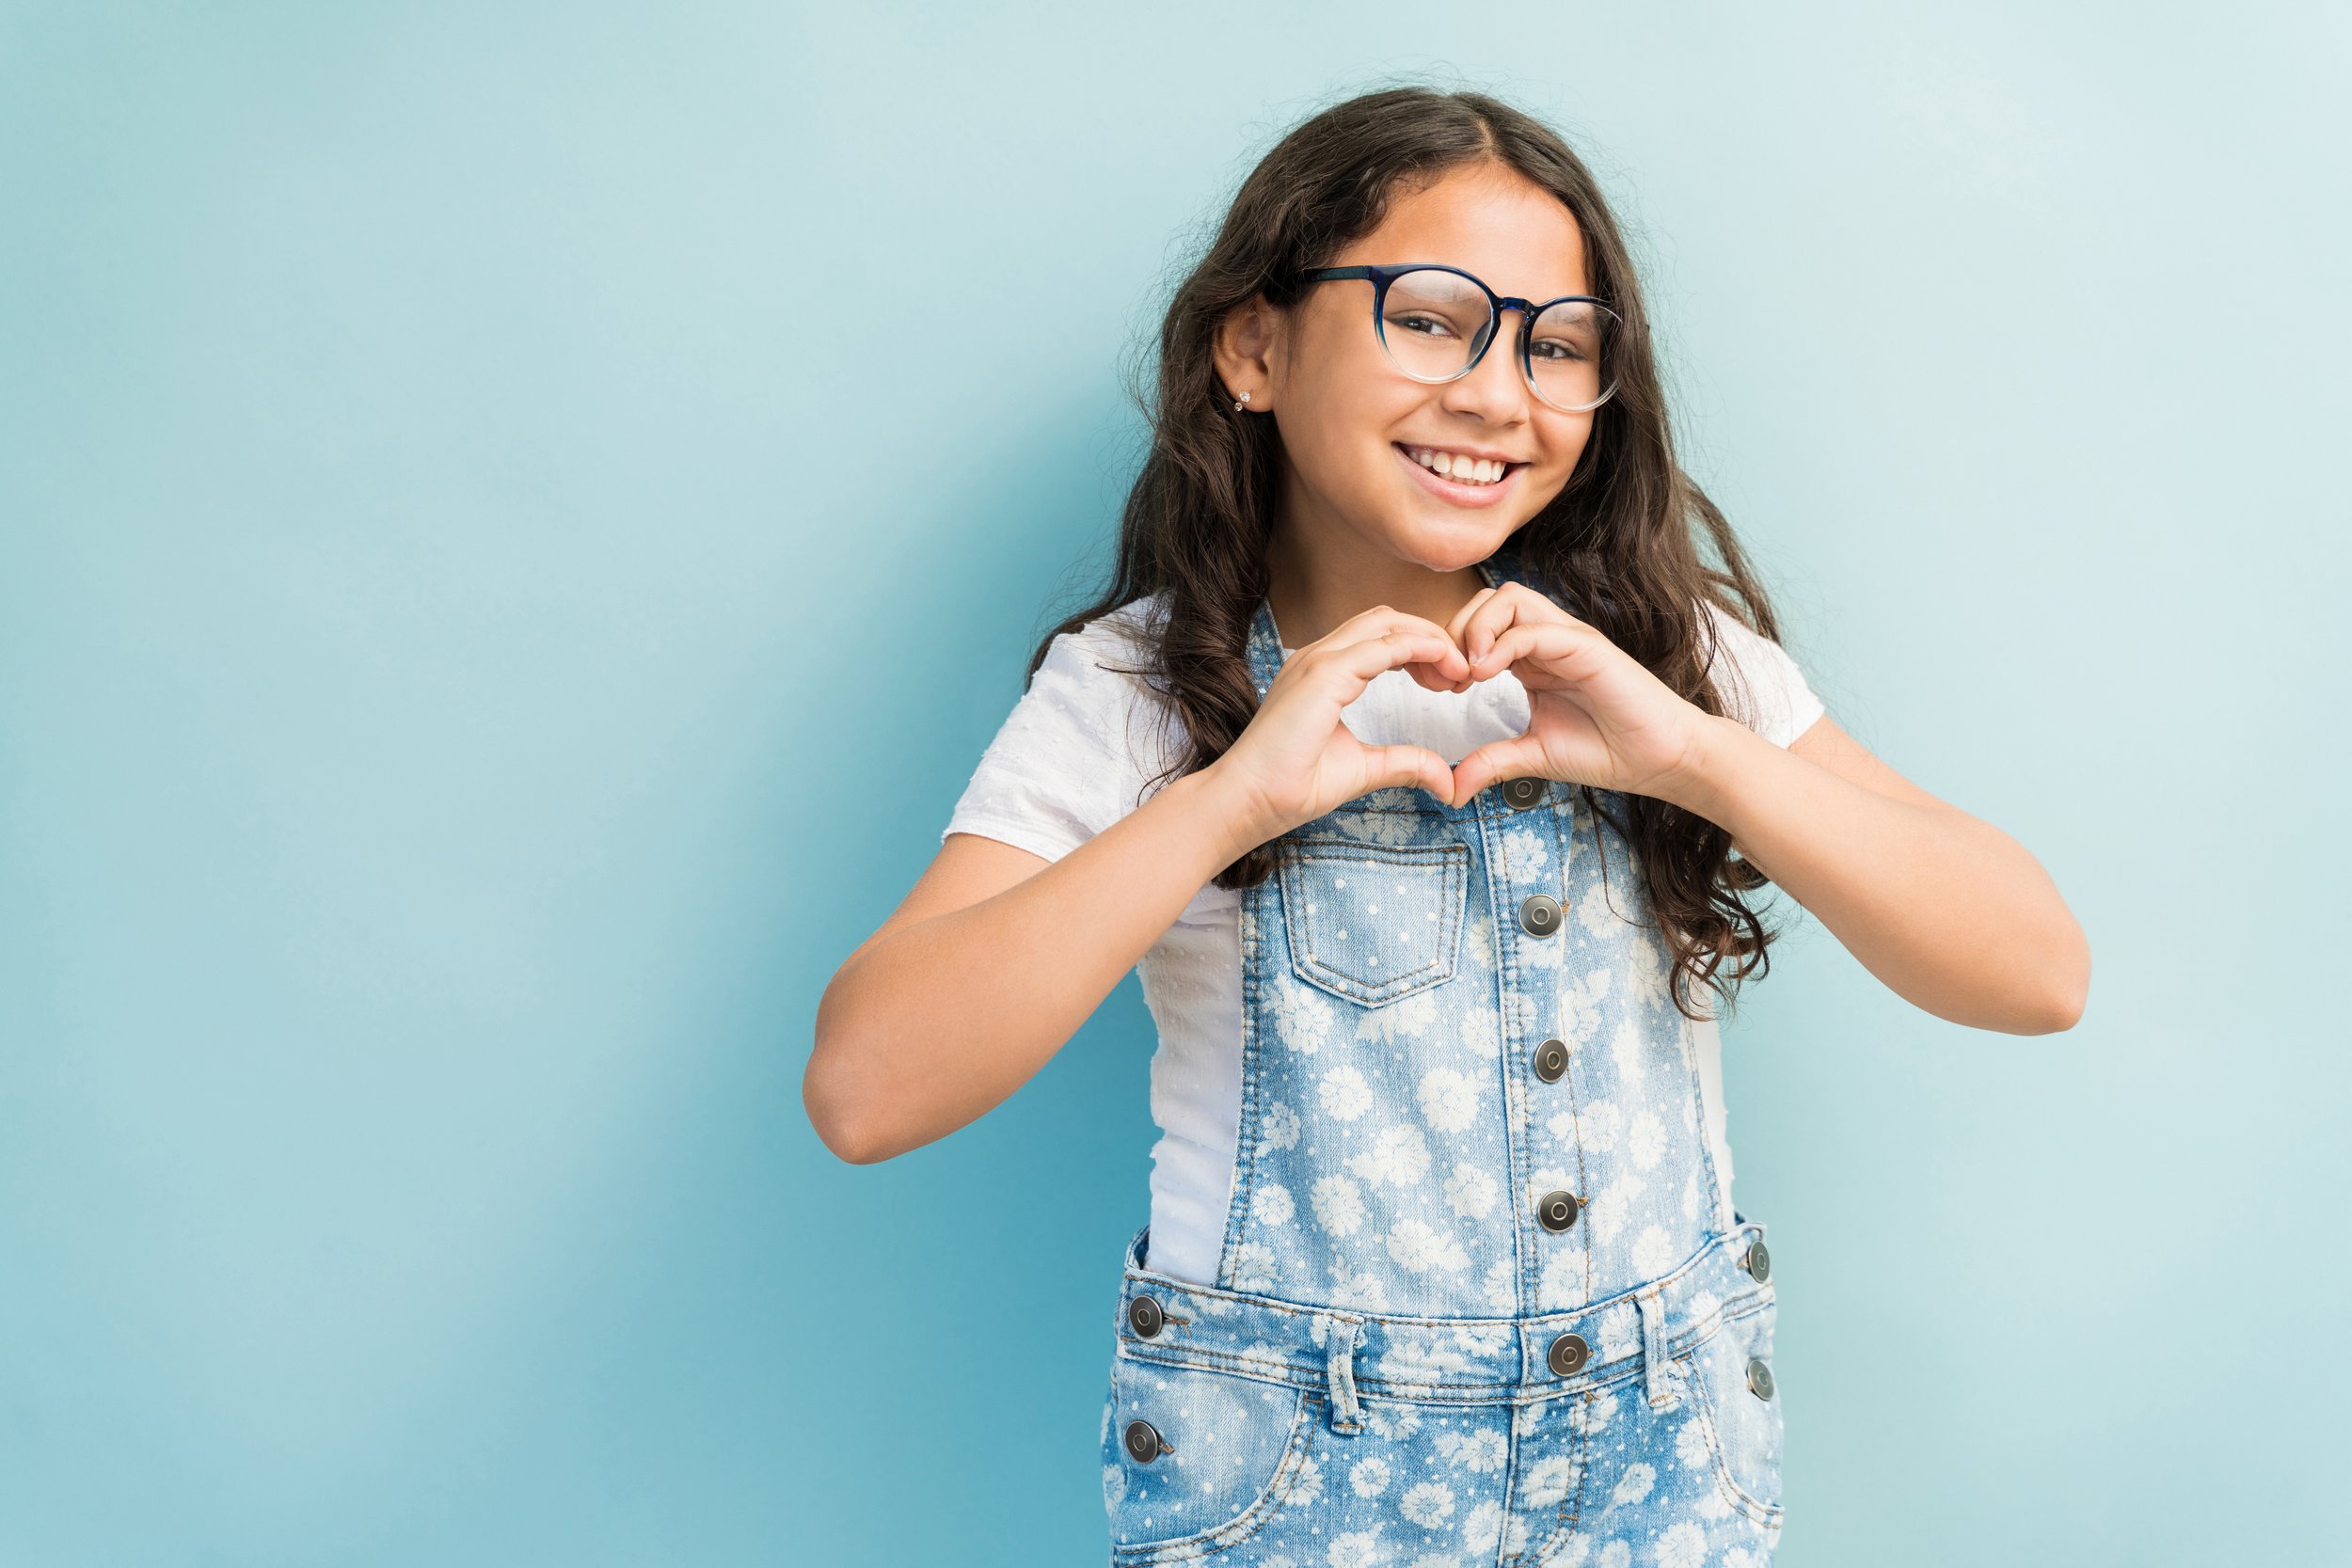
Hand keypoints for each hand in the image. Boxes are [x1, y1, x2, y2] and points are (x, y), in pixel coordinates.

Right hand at [1210, 606, 1471, 840]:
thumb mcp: (1364, 769)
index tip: (1449, 683)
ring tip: (1458, 670)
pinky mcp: (1323, 675)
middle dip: (1431, 638)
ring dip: (1430, 639)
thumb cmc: (1288, 787)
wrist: (1248, 802)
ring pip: (1386, 622)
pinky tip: (1445, 664)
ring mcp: (1318, 661)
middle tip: (1462, 673)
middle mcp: (1318, 658)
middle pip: (1387, 620)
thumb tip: (1448, 782)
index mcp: (1322, 674)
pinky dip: (1419, 647)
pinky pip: (1382, 645)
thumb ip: (1404, 764)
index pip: (1380, 638)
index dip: (1421, 651)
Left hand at [1442, 583, 1711, 804]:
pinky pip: (1536, 628)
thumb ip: (1491, 762)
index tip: (1442, 689)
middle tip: (1449, 677)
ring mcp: (1569, 639)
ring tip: (1468, 674)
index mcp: (1532, 658)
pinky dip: (1503, 645)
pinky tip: (1486, 676)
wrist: (1661, 759)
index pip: (1480, 622)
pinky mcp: (1588, 647)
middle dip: (1456, 630)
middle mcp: (1548, 640)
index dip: (1451, 647)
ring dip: (1477, 629)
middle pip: (1488, 599)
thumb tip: (1450, 788)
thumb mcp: (1533, 755)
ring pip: (1510, 598)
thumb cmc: (1608, 750)